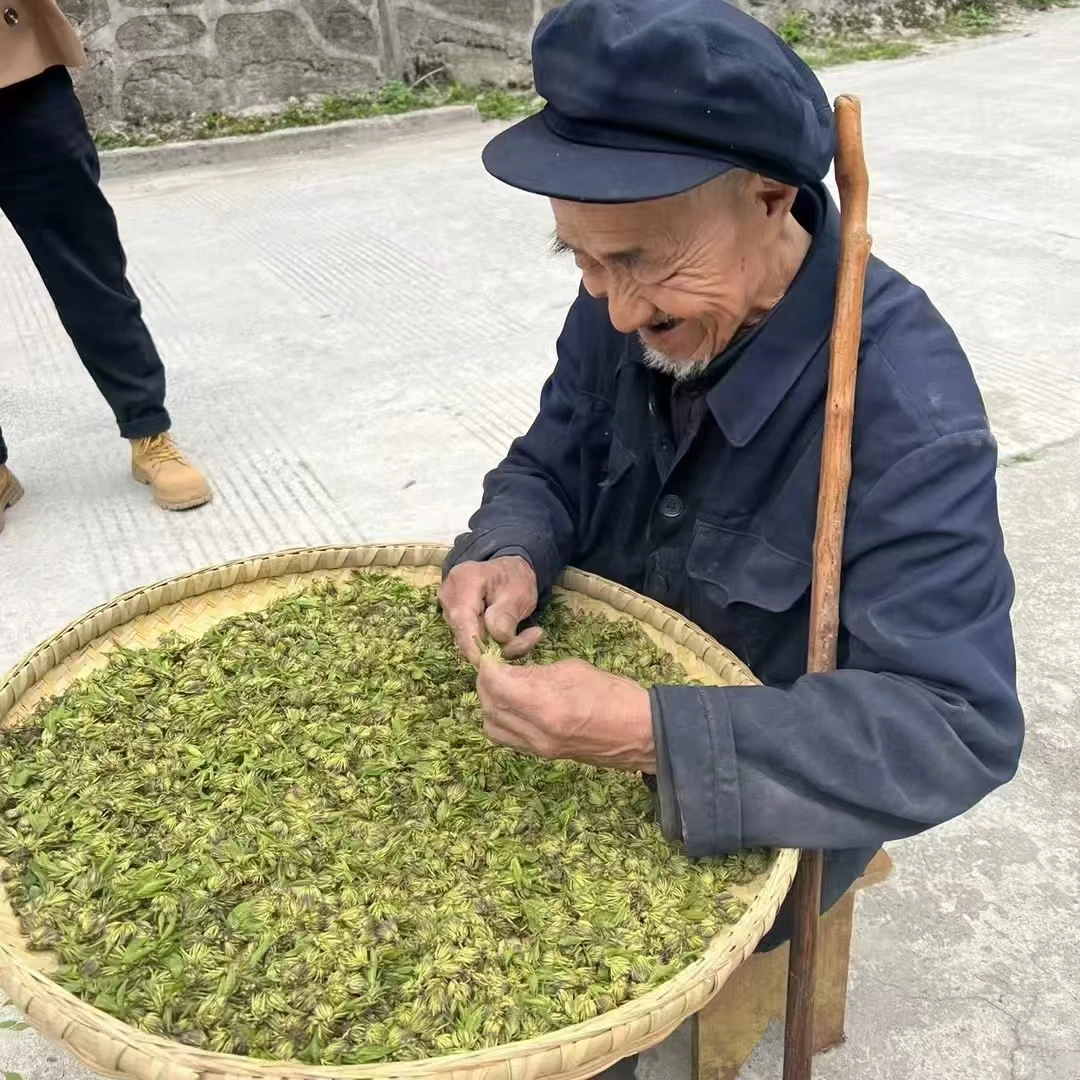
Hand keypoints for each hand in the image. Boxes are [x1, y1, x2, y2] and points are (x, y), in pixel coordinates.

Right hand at [439, 557, 542, 665]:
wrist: (509, 572)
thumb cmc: (514, 579)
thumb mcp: (520, 593)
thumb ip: (507, 614)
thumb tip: (498, 637)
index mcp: (464, 581)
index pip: (462, 619)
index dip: (472, 644)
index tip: (484, 663)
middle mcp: (449, 594)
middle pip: (464, 632)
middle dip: (494, 645)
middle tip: (530, 637)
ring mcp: (447, 607)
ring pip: (467, 639)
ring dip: (496, 645)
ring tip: (527, 634)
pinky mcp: (453, 619)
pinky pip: (469, 638)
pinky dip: (491, 643)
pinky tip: (510, 635)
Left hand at [477, 657, 655, 772]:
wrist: (641, 733)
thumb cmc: (615, 694)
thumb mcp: (573, 670)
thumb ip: (536, 673)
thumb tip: (511, 671)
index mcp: (546, 706)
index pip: (496, 685)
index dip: (488, 668)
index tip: (493, 656)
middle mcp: (536, 732)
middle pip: (489, 706)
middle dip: (486, 683)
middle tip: (498, 667)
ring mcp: (538, 748)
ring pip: (492, 726)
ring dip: (491, 703)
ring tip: (504, 685)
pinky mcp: (543, 755)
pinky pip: (507, 737)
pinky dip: (502, 718)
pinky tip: (515, 703)